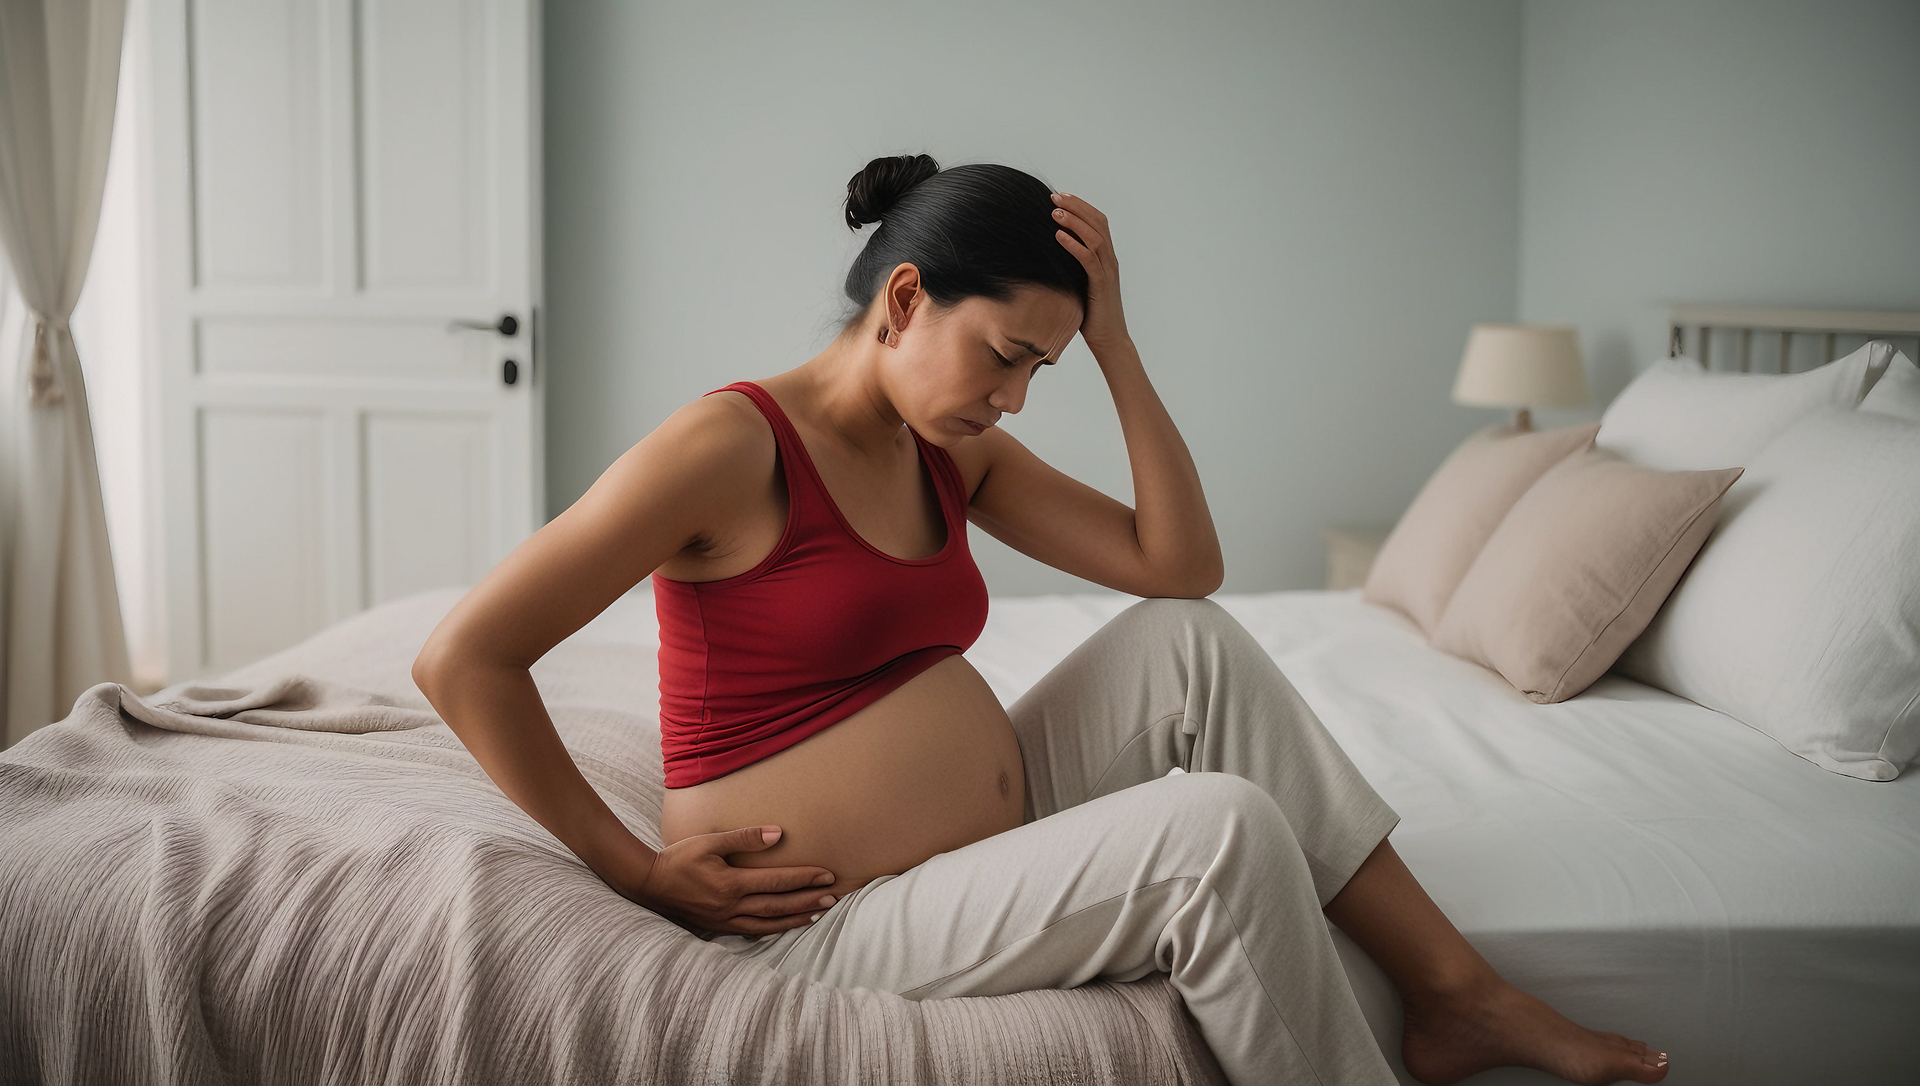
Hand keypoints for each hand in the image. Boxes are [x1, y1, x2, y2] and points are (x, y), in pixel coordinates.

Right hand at [625, 826, 837, 935]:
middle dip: (808, 902)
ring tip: (818, 916)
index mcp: (731, 884)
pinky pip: (751, 932)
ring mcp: (724, 920)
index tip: (828, 876)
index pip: (777, 882)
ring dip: (795, 920)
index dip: (804, 878)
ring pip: (768, 924)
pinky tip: (784, 927)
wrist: (648, 883)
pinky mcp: (718, 927)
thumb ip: (744, 838)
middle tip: (834, 898)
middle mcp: (731, 906)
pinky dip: (772, 930)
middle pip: (778, 906)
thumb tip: (778, 834)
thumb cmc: (678, 858)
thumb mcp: (709, 841)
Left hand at [1051, 191, 1130, 357]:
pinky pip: (1089, 260)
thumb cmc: (1092, 317)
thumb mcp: (1079, 286)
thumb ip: (1071, 269)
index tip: (1060, 197)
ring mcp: (1108, 272)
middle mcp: (1110, 261)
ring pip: (1095, 237)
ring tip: (1054, 212)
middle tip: (1054, 197)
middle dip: (1076, 207)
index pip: (1097, 223)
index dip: (1080, 207)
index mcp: (1106, 259)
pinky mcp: (1101, 286)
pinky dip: (1074, 245)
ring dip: (1074, 221)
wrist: (1109, 341)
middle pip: (1097, 223)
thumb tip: (1049, 258)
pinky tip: (1059, 236)